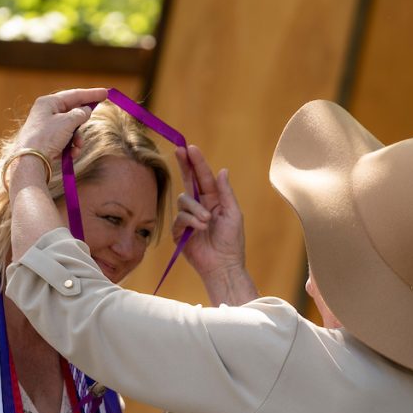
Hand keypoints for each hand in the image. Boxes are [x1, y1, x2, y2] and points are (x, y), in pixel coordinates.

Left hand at [8, 88, 108, 183]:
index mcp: (49, 102)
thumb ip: (80, 114)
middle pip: (72, 112)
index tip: (105, 93)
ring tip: (77, 146)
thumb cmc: (47, 136)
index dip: (91, 94)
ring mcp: (47, 127)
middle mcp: (46, 112)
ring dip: (77, 138)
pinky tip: (71, 154)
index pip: (74, 94)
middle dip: (82, 121)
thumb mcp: (67, 122)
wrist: (31, 159)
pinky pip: (65, 140)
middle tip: (93, 119)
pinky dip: (71, 146)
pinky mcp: (47, 140)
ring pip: (71, 128)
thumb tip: (86, 110)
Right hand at [172, 145, 246, 281]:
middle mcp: (200, 206)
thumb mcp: (233, 214)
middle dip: (184, 165)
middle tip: (180, 150)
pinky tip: (200, 230)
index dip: (197, 163)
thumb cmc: (232, 242)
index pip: (203, 177)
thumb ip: (226, 193)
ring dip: (196, 209)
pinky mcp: (179, 231)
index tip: (190, 148)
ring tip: (207, 222)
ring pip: (184, 200)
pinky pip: (180, 217)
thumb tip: (223, 171)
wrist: (223, 265)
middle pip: (188, 181)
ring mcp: (188, 217)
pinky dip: (190, 221)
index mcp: (214, 200)